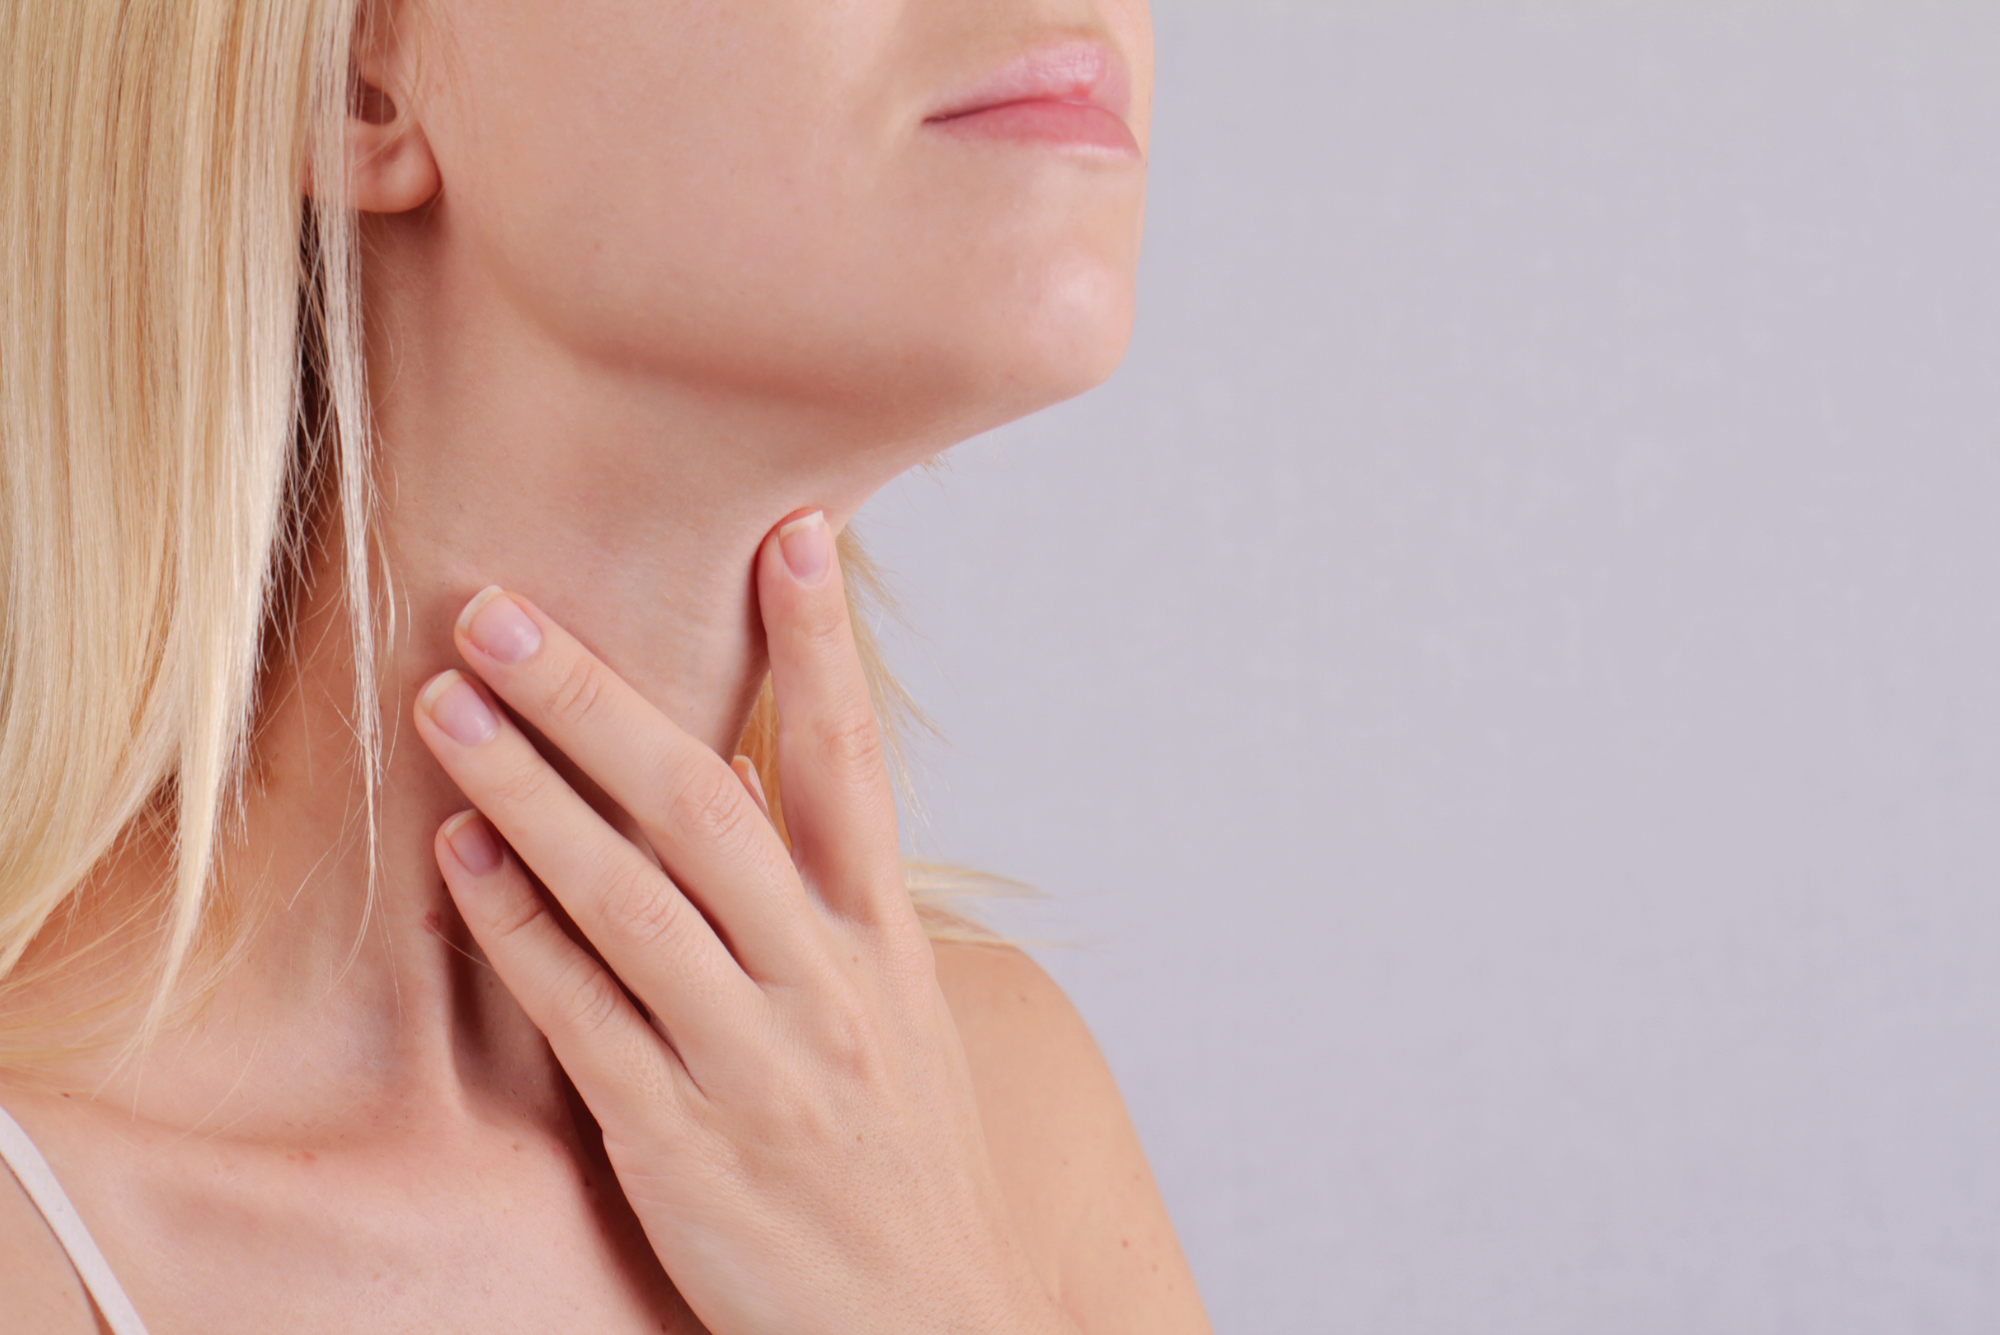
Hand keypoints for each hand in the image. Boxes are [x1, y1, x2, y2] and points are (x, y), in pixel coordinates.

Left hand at [413, 512, 1068, 1334]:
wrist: (931, 1330)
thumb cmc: (902, 1166)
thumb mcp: (899, 1020)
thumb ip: (825, 908)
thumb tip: (744, 789)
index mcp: (882, 945)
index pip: (850, 768)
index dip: (820, 647)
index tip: (791, 533)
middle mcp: (825, 985)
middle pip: (707, 809)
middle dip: (601, 699)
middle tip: (501, 609)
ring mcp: (754, 1064)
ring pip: (632, 900)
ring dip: (531, 791)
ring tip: (447, 704)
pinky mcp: (681, 1146)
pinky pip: (586, 1019)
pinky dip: (521, 931)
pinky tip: (461, 859)